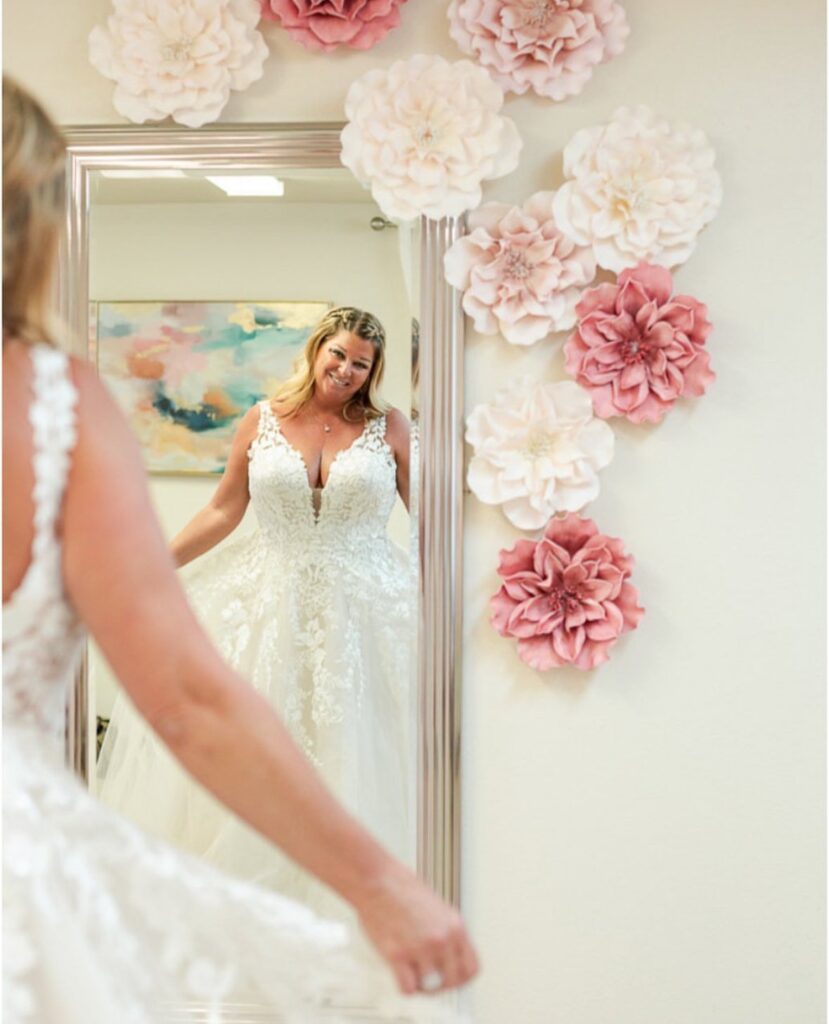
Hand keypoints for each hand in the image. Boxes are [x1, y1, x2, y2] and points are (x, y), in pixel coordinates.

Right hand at [353, 862, 479, 995]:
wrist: (377, 880)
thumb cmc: (401, 889)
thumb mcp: (437, 908)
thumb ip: (445, 933)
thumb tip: (446, 959)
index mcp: (455, 926)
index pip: (471, 968)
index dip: (460, 978)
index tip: (449, 979)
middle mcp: (442, 939)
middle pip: (452, 982)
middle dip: (439, 985)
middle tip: (427, 979)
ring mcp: (421, 947)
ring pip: (429, 986)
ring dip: (418, 983)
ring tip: (409, 969)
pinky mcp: (399, 954)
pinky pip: (408, 988)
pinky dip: (403, 985)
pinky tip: (399, 971)